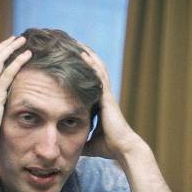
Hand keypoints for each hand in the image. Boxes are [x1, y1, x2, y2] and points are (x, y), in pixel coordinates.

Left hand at [80, 45, 142, 159]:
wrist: (123, 148)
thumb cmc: (109, 147)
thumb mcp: (89, 142)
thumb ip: (79, 140)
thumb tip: (67, 146)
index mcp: (100, 105)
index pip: (89, 84)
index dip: (82, 72)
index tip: (70, 61)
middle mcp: (104, 97)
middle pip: (94, 72)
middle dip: (84, 59)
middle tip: (72, 45)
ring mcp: (107, 95)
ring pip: (97, 70)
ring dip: (87, 55)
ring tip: (76, 42)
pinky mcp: (108, 97)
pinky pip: (99, 76)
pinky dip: (92, 64)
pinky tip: (84, 54)